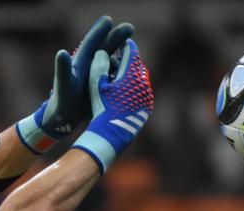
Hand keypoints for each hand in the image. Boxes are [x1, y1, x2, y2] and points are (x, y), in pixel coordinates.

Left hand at [16, 15, 132, 151]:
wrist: (63, 119)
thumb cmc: (62, 102)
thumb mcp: (64, 86)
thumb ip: (63, 70)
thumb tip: (61, 52)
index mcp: (79, 63)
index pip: (91, 43)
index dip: (99, 31)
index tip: (109, 20)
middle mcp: (87, 66)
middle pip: (104, 47)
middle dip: (116, 37)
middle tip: (130, 28)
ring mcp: (93, 76)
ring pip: (110, 60)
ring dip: (122, 55)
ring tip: (134, 54)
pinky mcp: (99, 85)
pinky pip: (113, 74)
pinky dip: (122, 71)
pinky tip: (133, 71)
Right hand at [71, 38, 153, 173]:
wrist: (112, 135)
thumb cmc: (102, 108)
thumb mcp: (96, 85)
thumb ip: (99, 65)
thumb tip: (102, 52)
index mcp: (132, 74)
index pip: (131, 52)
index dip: (125, 45)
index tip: (120, 42)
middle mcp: (143, 83)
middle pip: (137, 66)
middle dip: (128, 61)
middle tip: (120, 58)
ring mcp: (146, 97)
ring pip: (140, 80)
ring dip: (131, 76)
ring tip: (121, 76)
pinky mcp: (145, 108)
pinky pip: (141, 93)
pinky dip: (133, 89)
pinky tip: (124, 93)